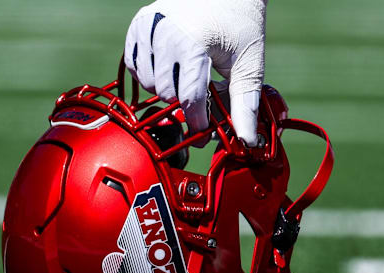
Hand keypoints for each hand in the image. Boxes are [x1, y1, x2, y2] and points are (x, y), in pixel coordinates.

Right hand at [124, 0, 266, 146]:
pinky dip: (150, 73)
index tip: (205, 131)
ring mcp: (148, 28)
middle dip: (185, 101)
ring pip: (148, 82)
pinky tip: (171, 66)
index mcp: (194, 43)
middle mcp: (165, 34)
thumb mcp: (248, 63)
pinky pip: (135, 66)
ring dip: (167, 88)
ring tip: (188, 75)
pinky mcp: (138, 25)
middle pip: (166, 93)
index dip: (198, 121)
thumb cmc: (240, 23)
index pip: (189, 98)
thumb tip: (246, 139)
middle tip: (202, 95)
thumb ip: (244, 104)